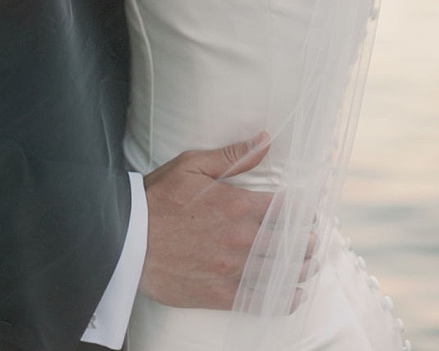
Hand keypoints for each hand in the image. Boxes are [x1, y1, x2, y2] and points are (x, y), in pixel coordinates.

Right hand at [140, 133, 314, 309]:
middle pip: (287, 241)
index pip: (284, 208)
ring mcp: (229, 268)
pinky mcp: (216, 293)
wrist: (124, 239)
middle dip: (306, 240)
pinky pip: (256, 299)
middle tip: (314, 238)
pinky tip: (294, 295)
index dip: (303, 210)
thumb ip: (233, 155)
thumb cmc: (157, 198)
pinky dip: (280, 298)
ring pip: (277, 270)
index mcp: (236, 205)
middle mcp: (238, 238)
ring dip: (300, 267)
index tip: (310, 211)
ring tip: (311, 263)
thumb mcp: (193, 165)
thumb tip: (266, 139)